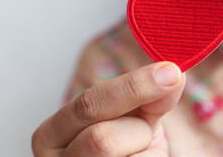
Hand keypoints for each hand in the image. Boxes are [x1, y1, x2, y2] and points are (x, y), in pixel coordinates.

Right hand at [32, 61, 185, 156]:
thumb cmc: (124, 146)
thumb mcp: (129, 118)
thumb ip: (145, 98)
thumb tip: (170, 74)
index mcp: (51, 135)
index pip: (88, 104)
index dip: (132, 87)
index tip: (170, 73)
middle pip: (102, 140)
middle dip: (136, 132)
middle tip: (146, 131)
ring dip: (144, 151)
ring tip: (136, 152)